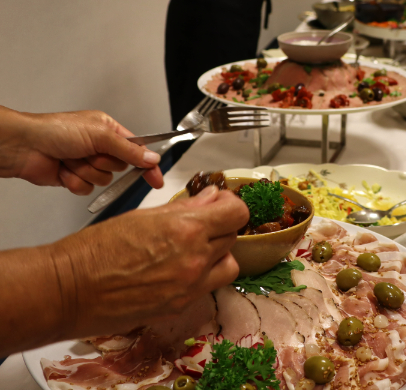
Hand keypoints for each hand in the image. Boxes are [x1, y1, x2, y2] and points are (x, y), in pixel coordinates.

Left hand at [0, 108, 162, 194]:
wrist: (24, 147)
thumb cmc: (55, 130)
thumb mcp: (100, 135)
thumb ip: (129, 150)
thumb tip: (152, 158)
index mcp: (108, 131)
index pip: (137, 149)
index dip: (147, 164)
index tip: (156, 178)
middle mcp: (99, 147)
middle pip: (119, 167)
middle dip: (103, 163)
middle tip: (89, 153)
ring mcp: (86, 163)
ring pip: (102, 180)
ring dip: (86, 171)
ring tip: (71, 159)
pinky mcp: (73, 178)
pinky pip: (86, 189)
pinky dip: (75, 181)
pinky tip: (63, 170)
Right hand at [51, 185, 248, 338]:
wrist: (69, 290)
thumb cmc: (95, 250)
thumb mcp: (143, 215)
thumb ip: (184, 207)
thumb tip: (209, 198)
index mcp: (186, 229)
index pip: (237, 213)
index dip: (231, 205)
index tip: (220, 203)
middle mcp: (194, 259)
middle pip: (232, 237)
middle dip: (220, 227)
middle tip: (201, 223)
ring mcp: (189, 287)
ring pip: (227, 265)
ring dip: (217, 255)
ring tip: (193, 249)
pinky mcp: (179, 307)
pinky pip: (206, 288)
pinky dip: (200, 277)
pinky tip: (177, 269)